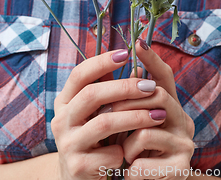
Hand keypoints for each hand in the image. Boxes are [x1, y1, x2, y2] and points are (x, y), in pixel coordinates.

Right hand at [51, 49, 166, 179]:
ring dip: (135, 116)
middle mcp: (61, 120)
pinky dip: (126, 149)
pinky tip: (135, 150)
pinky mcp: (78, 167)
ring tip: (159, 114)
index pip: (79, 74)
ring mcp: (67, 144)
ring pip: (104, 123)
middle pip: (92, 95)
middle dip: (125, 87)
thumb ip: (108, 88)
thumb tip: (136, 63)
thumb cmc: (95, 138)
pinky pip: (109, 153)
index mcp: (64, 102)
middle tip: (150, 86)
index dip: (101, 61)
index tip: (126, 53)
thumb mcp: (96, 112)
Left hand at [113, 39, 195, 179]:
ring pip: (145, 130)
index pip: (166, 77)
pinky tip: (129, 173)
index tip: (139, 42)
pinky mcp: (181, 168)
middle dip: (126, 103)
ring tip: (123, 154)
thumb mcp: (129, 125)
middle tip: (105, 112)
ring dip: (125, 143)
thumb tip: (111, 68)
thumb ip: (127, 101)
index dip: (153, 59)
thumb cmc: (134, 155)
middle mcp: (184, 121)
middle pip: (157, 96)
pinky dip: (129, 168)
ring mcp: (185, 144)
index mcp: (171, 107)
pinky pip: (143, 160)